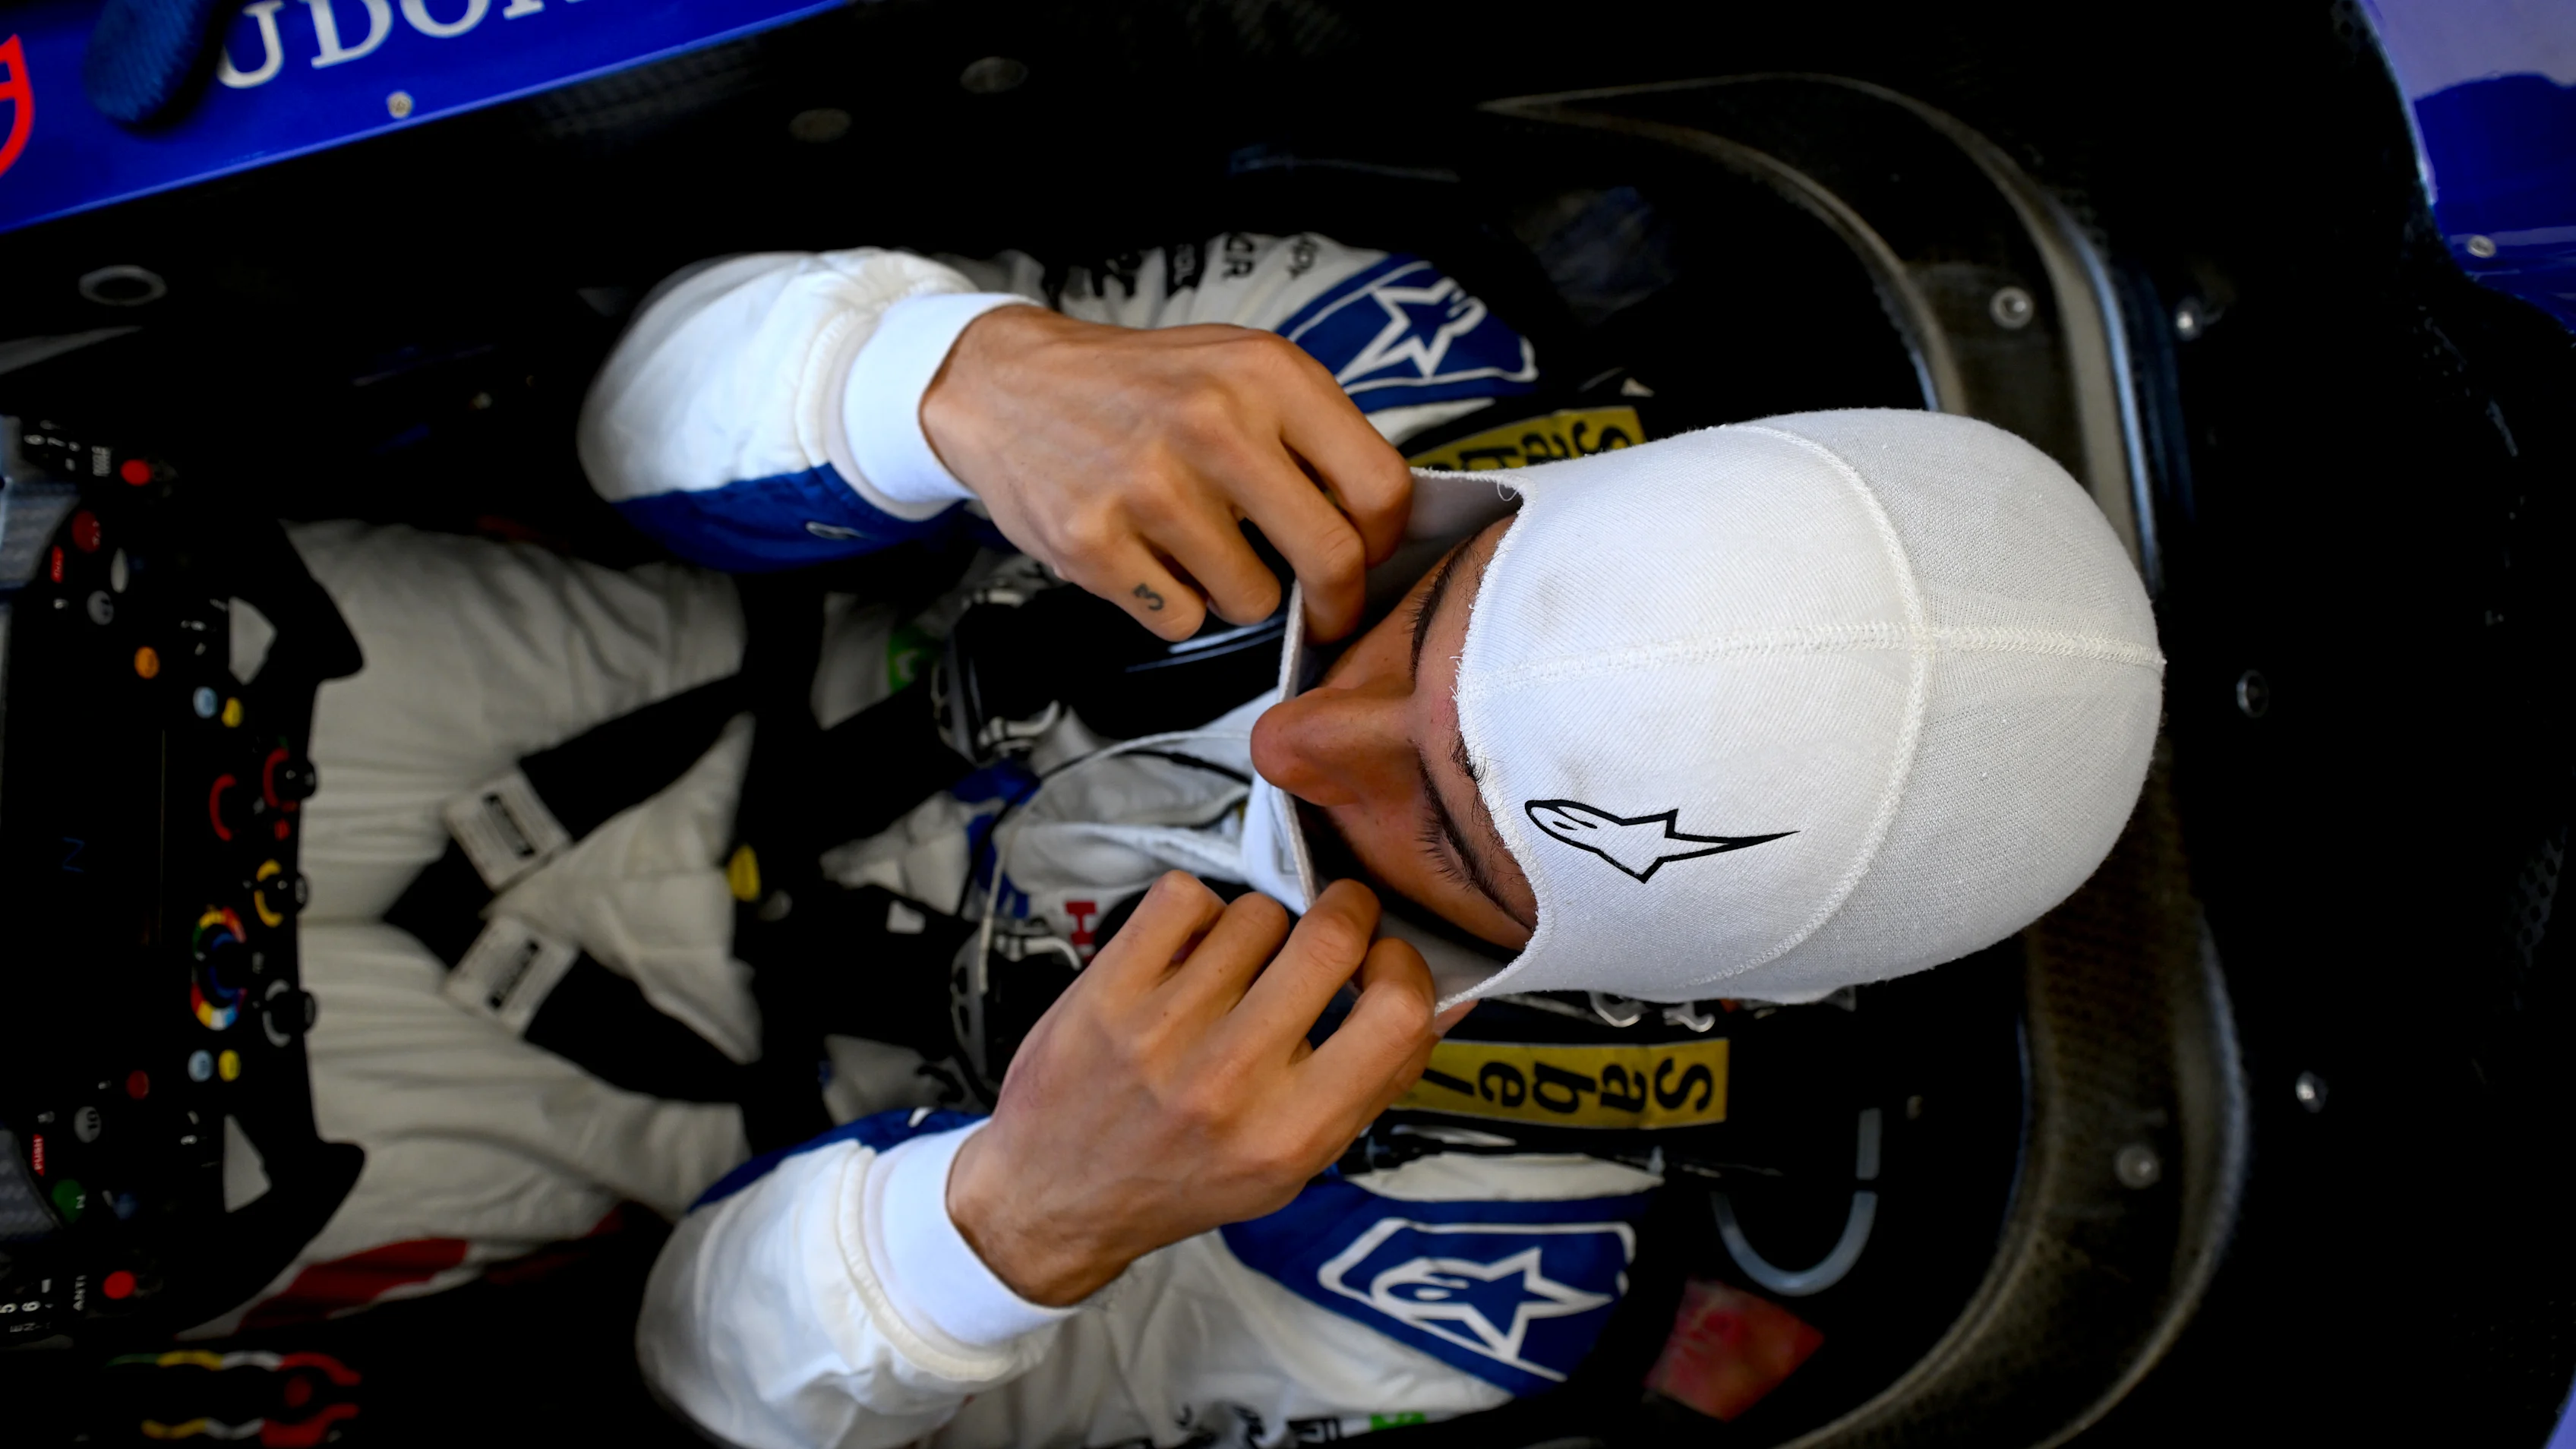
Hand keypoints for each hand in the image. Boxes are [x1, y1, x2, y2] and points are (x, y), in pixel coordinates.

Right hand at [920, 306, 1412, 642]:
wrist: (1008, 385)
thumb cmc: (1142, 388)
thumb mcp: (1239, 369)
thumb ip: (1313, 435)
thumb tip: (1377, 531)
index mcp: (1267, 373)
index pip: (1380, 487)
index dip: (1383, 541)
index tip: (1365, 555)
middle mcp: (1213, 423)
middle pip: (1331, 560)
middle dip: (1336, 602)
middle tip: (1323, 610)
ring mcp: (1149, 486)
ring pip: (1253, 601)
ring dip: (1237, 594)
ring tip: (1197, 545)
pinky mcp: (1093, 543)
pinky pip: (1180, 619)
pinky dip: (1172, 604)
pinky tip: (1147, 555)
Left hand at [945, 875, 1469, 1304]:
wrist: (1055, 1198)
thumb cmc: (1183, 1177)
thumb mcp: (1297, 1160)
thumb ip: (1375, 1079)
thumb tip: (1450, 995)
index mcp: (1292, 1133)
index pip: (1398, 1012)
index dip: (1404, 967)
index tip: (1383, 963)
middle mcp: (1230, 1082)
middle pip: (1331, 936)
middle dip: (1344, 915)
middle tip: (1329, 930)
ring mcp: (1162, 1031)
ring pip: (1257, 911)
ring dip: (1260, 928)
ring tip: (1236, 971)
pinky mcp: (1106, 990)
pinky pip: (1185, 897)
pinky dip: (1194, 914)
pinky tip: (1185, 955)